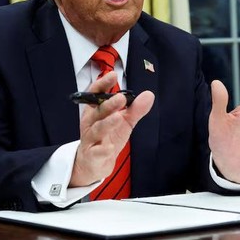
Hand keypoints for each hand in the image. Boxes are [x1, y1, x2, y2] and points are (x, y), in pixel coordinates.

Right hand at [70, 71, 153, 185]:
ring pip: (97, 130)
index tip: (113, 75)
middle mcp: (91, 123)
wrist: (95, 163)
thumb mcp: (124, 122)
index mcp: (96, 111)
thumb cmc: (108, 137)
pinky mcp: (92, 156)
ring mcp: (90, 139)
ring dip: (107, 123)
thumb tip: (149, 94)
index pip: (95, 94)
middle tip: (121, 97)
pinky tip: (110, 147)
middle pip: (98, 111)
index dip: (102, 84)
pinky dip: (103, 150)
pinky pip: (96, 152)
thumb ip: (135, 109)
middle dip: (108, 104)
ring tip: (118, 118)